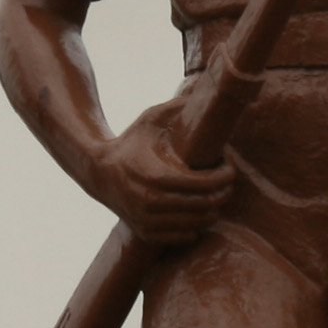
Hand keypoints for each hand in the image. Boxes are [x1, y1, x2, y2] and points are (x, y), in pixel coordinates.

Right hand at [90, 102, 236, 247]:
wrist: (99, 174)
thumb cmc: (130, 142)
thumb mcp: (150, 118)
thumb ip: (179, 106)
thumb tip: (210, 90)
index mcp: (157, 176)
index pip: (205, 184)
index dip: (225, 176)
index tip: (228, 166)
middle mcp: (153, 203)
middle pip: (206, 206)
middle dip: (224, 192)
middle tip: (227, 181)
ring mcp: (149, 222)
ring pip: (199, 223)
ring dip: (214, 209)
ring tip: (215, 193)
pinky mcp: (147, 234)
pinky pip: (185, 236)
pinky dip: (197, 225)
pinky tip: (197, 209)